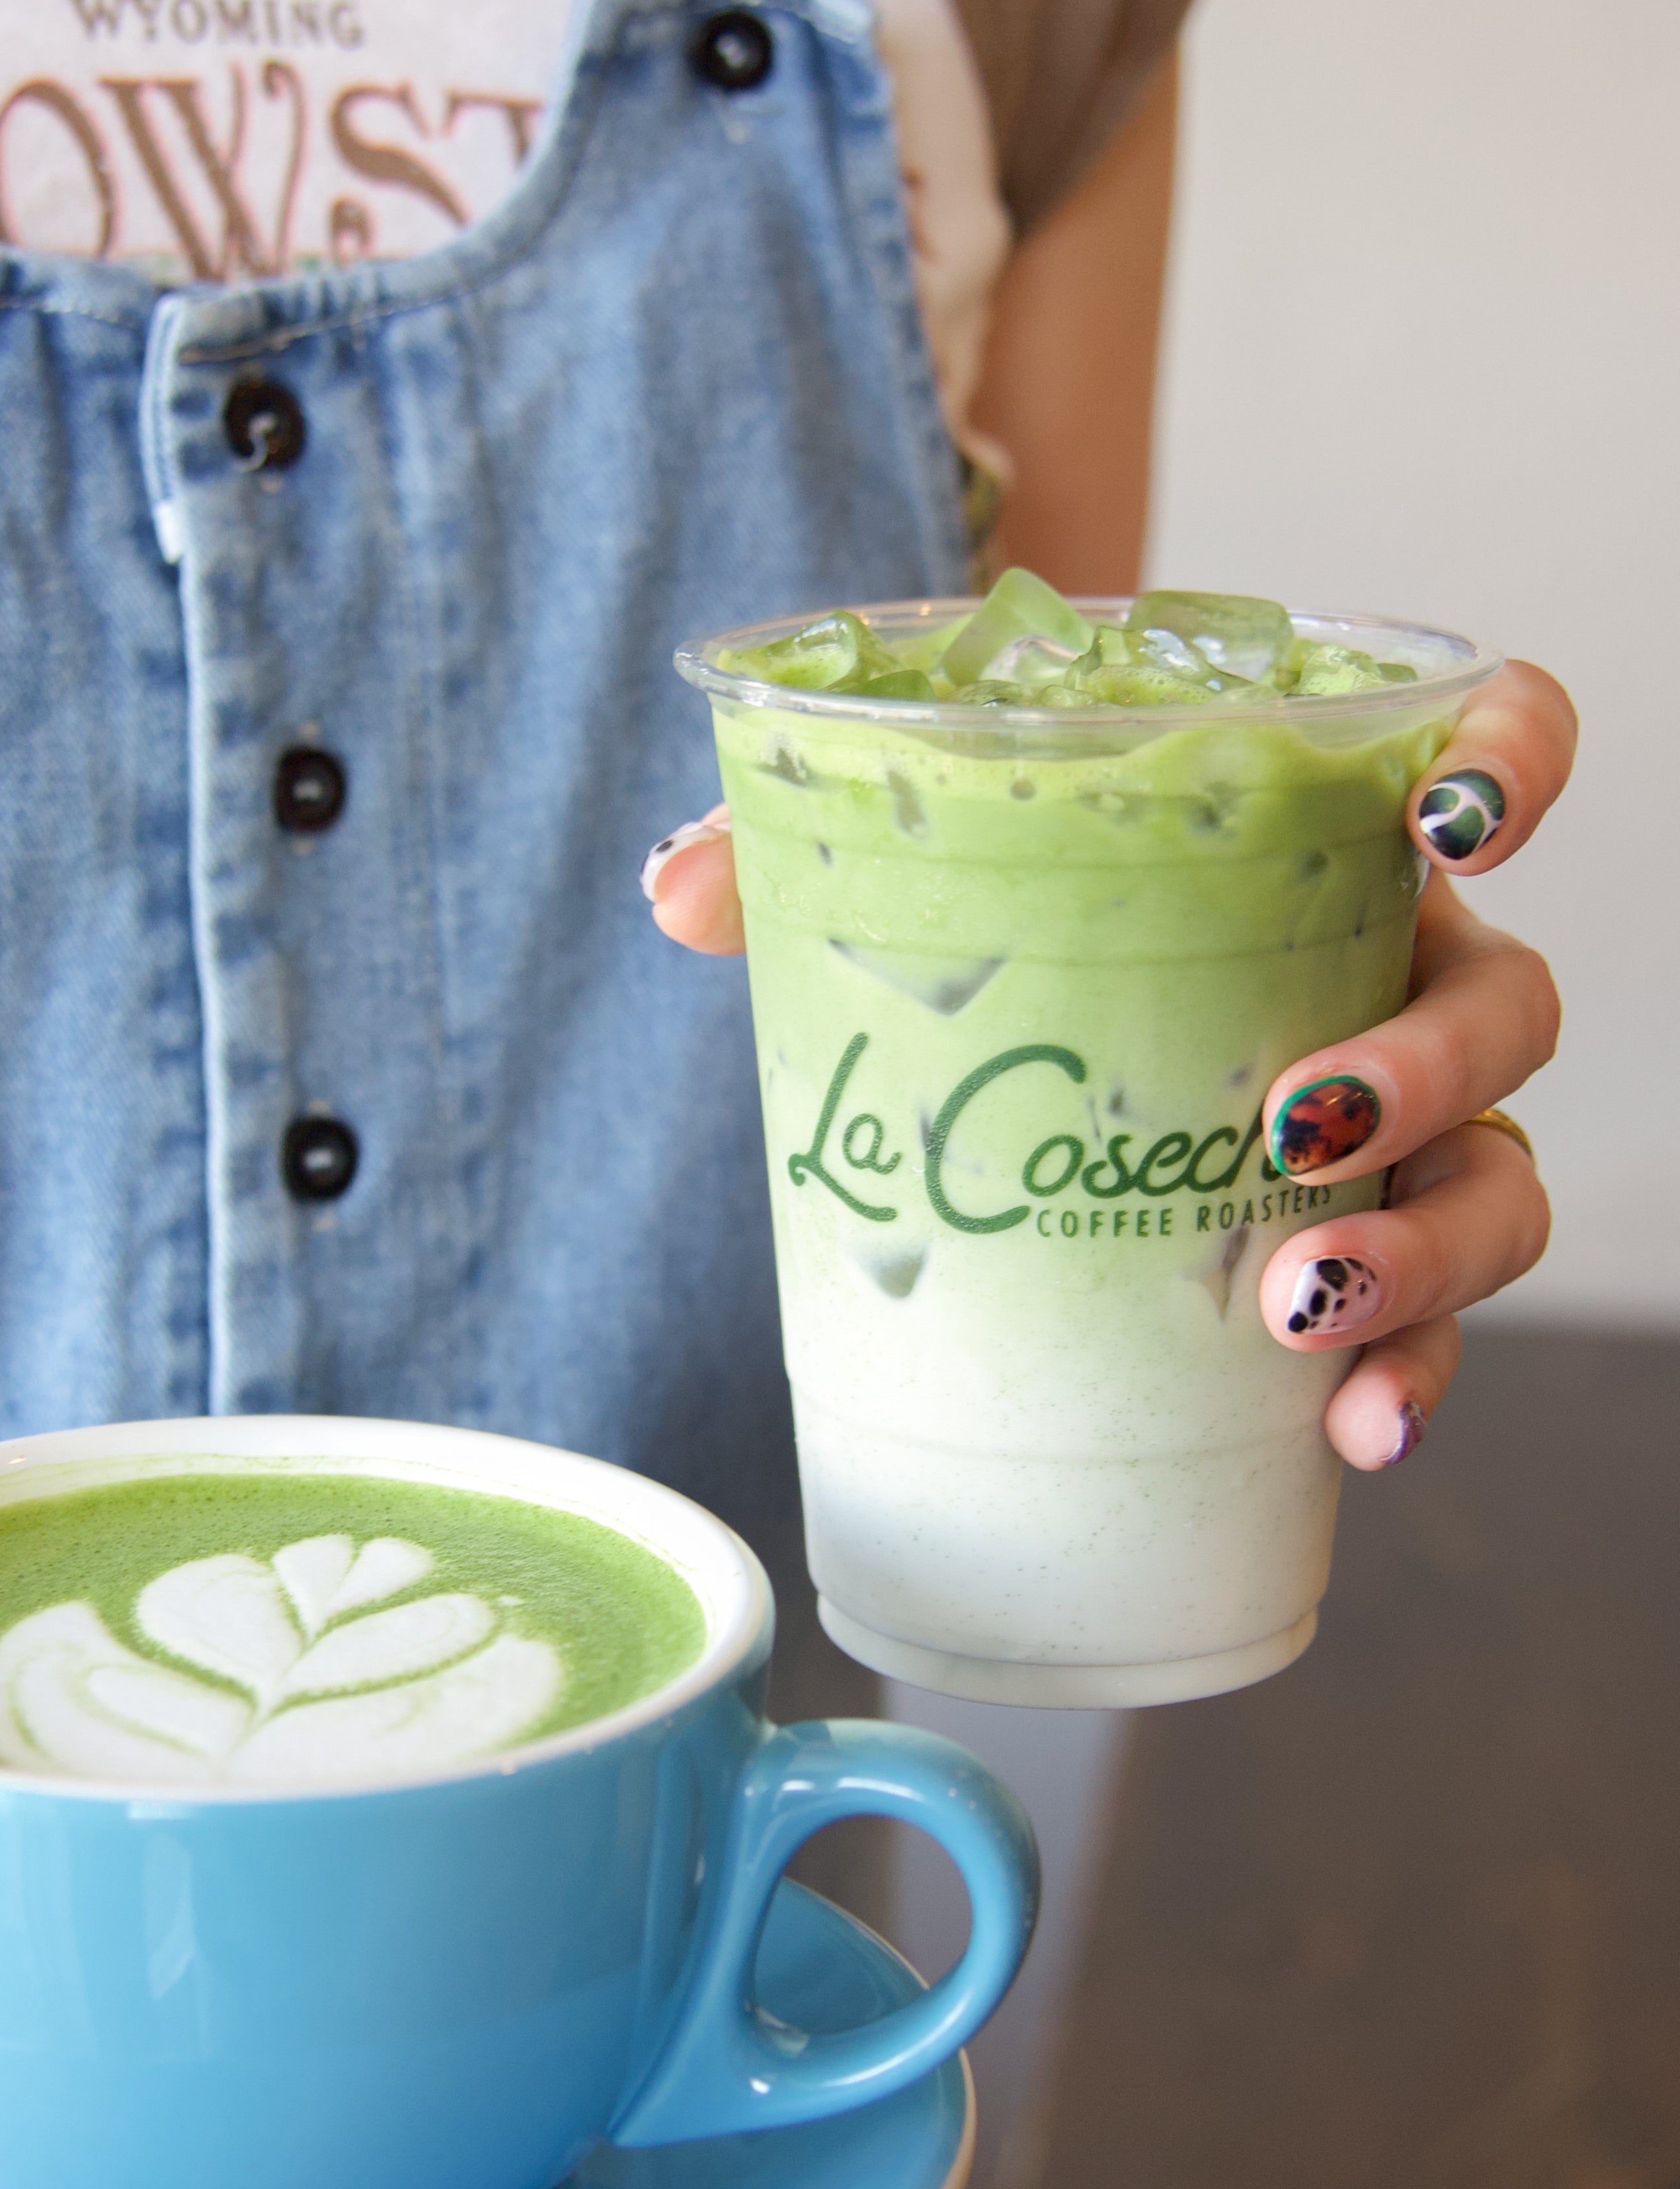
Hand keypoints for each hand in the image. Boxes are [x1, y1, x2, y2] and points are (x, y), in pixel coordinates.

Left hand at [646, 659, 1573, 1469]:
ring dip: (1423, 1252)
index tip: (1453, 816)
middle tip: (1292, 1127)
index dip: (1508, 763)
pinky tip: (1354, 1433)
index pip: (1483, 755)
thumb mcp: (916, 885)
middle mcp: (1397, 990)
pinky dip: (1405, 1381)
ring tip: (1292, 1310)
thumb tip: (680, 890)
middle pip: (1505, 1014)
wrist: (1019, 1076)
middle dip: (1430, 1072)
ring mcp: (1403, 1143)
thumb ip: (801, 856)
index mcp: (1321, 859)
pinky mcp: (1365, 1272)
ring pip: (1495, 1184)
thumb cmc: (1006, 954)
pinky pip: (1429, 1331)